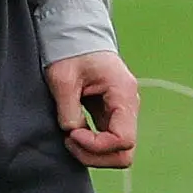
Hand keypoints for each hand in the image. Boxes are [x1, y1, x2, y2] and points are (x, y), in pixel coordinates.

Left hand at [45, 51, 139, 168]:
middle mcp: (129, 106)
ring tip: (69, 137)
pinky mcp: (112, 116)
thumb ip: (68, 109)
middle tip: (69, 140)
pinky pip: (109, 142)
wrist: (77, 37)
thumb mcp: (63, 78)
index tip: (72, 134)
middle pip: (125, 152)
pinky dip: (92, 146)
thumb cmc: (71, 52)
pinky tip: (73, 133)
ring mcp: (123, 112)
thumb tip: (72, 133)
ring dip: (93, 153)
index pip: (123, 140)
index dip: (96, 146)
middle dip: (95, 155)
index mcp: (123, 94)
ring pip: (118, 151)